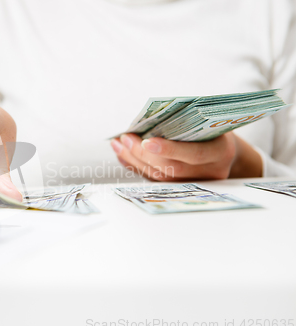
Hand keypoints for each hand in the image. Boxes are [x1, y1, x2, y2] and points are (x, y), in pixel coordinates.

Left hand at [110, 132, 261, 180]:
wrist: (224, 148)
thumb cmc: (211, 126)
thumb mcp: (206, 120)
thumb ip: (184, 122)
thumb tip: (146, 121)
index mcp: (220, 151)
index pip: (194, 154)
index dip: (169, 149)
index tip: (146, 141)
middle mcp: (210, 172)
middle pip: (172, 168)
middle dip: (143, 154)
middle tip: (125, 139)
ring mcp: (195, 183)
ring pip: (160, 177)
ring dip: (134, 160)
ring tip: (119, 145)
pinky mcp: (181, 188)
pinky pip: (154, 180)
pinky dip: (136, 167)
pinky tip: (123, 155)